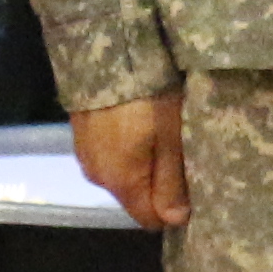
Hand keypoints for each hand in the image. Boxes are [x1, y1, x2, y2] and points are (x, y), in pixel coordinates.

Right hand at [75, 88, 188, 229]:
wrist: (104, 49)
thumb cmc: (147, 96)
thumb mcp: (170, 137)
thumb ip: (171, 183)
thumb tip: (176, 222)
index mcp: (120, 183)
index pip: (149, 219)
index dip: (173, 210)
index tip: (193, 187)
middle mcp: (97, 176)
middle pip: (135, 196)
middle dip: (158, 184)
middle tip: (182, 154)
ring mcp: (84, 153)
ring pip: (122, 173)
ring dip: (141, 162)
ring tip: (161, 134)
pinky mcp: (79, 132)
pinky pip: (108, 153)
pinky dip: (124, 145)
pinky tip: (136, 122)